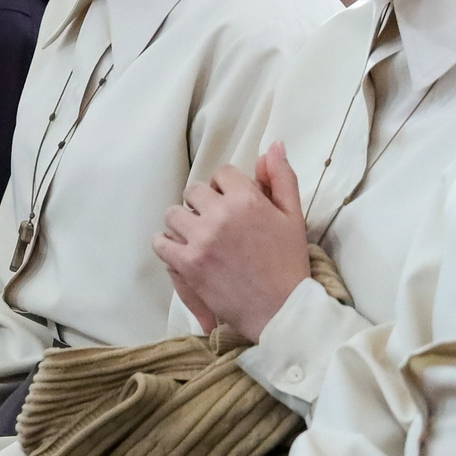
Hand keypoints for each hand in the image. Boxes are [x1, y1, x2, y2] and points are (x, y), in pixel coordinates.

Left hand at [155, 145, 312, 342]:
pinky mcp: (188, 263)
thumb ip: (282, 178)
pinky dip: (167, 244)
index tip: (232, 205)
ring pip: (174, 213)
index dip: (226, 187)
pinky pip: (161, 242)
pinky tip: (180, 249)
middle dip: (203, 203)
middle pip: (194, 190)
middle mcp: (221, 214)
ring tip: (198, 236)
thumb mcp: (294, 216)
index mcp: (248, 199)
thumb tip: (274, 146)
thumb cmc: (289, 263)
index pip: (222, 173)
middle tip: (215, 223)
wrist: (281, 310)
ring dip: (184, 222)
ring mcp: (202, 239)